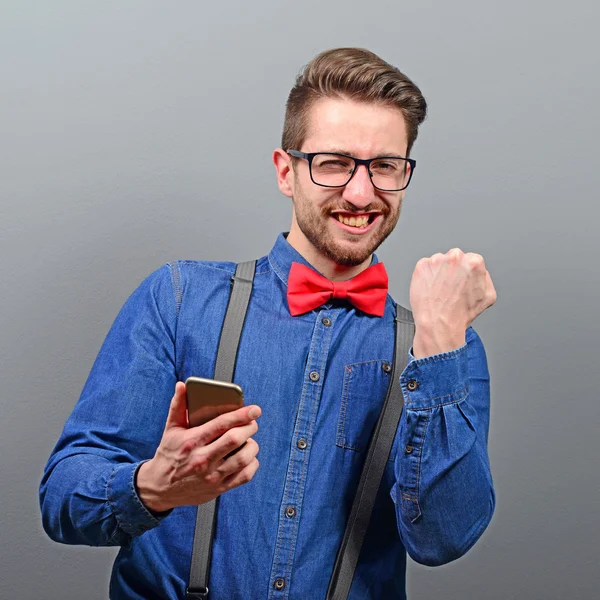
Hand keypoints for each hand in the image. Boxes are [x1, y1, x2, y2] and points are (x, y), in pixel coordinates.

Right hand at [136, 382, 260, 512]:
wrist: (159, 488)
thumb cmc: (168, 455)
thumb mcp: (171, 429)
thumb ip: (178, 406)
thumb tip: (182, 386)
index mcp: (192, 441)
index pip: (222, 424)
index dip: (242, 415)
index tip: (255, 409)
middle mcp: (202, 459)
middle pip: (235, 439)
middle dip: (249, 428)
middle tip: (252, 423)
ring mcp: (212, 476)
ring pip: (243, 458)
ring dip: (252, 446)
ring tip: (248, 440)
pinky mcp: (219, 488)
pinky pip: (245, 476)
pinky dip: (252, 464)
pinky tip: (248, 457)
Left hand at [409, 248, 496, 356]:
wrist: (439, 323)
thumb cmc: (461, 313)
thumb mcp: (488, 296)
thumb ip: (485, 278)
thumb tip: (480, 272)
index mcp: (473, 262)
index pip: (471, 259)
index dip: (467, 272)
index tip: (462, 281)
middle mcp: (455, 257)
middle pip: (455, 258)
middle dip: (453, 269)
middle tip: (451, 286)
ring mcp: (436, 260)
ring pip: (439, 262)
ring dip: (439, 272)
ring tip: (440, 290)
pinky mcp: (421, 266)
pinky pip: (425, 268)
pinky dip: (427, 276)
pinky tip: (430, 289)